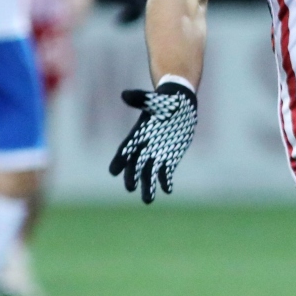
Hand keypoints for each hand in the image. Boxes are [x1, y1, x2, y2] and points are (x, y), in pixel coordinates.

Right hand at [109, 80, 198, 203]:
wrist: (181, 104)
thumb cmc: (166, 100)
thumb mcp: (155, 99)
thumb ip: (140, 99)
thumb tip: (124, 95)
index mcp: (138, 134)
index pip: (126, 149)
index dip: (120, 160)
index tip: (113, 171)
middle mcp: (145, 147)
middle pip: (135, 165)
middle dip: (133, 177)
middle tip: (131, 188)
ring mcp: (157, 154)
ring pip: (149, 173)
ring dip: (148, 186)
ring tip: (148, 200)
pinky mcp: (170, 158)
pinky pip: (165, 172)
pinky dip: (165, 182)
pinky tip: (167, 190)